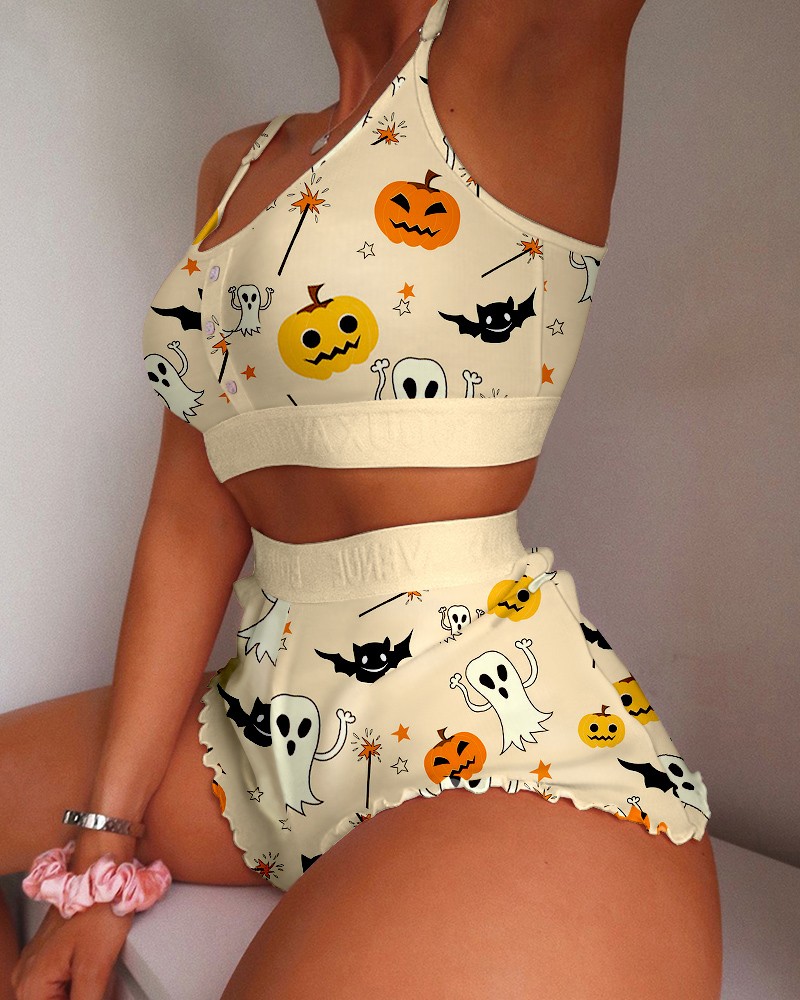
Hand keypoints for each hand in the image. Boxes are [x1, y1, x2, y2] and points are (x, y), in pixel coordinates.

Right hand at [11, 900, 133, 999]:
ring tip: (101, 981)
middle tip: (101, 986)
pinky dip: (78, 987)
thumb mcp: (95, 968)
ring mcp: (35, 966)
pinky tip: (96, 977)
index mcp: (31, 988)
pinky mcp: (48, 956)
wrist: (102, 872)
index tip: (98, 995)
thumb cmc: (97, 907)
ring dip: (81, 995)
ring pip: (58, 998)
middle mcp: (25, 979)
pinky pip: (60, 986)